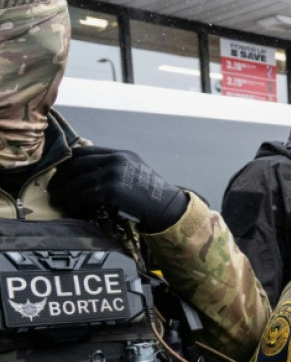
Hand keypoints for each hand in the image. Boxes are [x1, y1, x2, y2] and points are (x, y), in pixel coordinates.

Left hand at [49, 146, 187, 232]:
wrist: (166, 208)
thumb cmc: (151, 196)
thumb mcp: (135, 173)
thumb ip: (115, 168)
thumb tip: (90, 175)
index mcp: (120, 154)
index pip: (85, 151)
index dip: (68, 161)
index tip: (60, 173)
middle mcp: (116, 160)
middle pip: (77, 164)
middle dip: (61, 177)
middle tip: (54, 188)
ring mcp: (113, 174)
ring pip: (78, 181)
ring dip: (64, 193)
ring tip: (58, 201)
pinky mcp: (111, 191)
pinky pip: (84, 196)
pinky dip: (74, 204)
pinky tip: (71, 210)